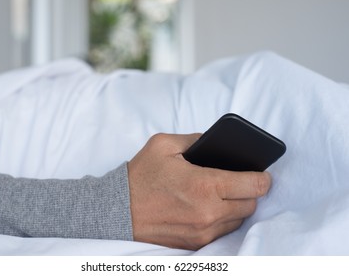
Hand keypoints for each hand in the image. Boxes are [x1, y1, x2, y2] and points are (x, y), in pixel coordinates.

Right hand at [127, 133, 270, 249]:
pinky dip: (224, 218)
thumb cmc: (140, 176)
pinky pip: (224, 231)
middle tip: (239, 180)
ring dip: (237, 206)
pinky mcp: (196, 242)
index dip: (263, 178)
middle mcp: (208, 212)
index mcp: (204, 185)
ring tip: (224, 193)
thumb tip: (216, 142)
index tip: (263, 174)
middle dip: (249, 191)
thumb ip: (195, 138)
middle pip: (251, 204)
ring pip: (240, 219)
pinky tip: (211, 206)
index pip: (254, 185)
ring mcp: (203, 231)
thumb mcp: (164, 145)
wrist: (118, 210)